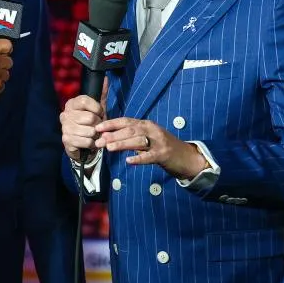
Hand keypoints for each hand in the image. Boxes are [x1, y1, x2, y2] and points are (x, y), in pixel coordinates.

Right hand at [59, 80, 108, 160]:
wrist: (81, 144)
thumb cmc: (90, 124)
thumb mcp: (97, 109)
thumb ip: (101, 94)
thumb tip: (106, 78)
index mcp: (71, 104)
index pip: (84, 101)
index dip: (97, 108)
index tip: (99, 113)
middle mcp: (65, 114)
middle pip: (89, 118)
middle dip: (98, 124)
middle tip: (98, 126)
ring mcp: (65, 127)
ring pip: (90, 131)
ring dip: (96, 135)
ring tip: (94, 135)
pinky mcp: (66, 140)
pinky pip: (87, 141)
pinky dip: (92, 143)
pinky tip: (90, 142)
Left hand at [94, 117, 208, 180]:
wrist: (186, 156)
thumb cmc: (162, 146)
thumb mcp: (147, 137)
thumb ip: (131, 136)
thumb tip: (108, 138)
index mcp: (146, 124)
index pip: (126, 121)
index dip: (111, 124)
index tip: (97, 128)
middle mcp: (152, 130)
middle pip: (130, 130)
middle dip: (113, 135)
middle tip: (99, 141)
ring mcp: (159, 142)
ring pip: (138, 140)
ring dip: (122, 144)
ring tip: (109, 148)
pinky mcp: (164, 154)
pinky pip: (149, 156)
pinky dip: (139, 158)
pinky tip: (129, 161)